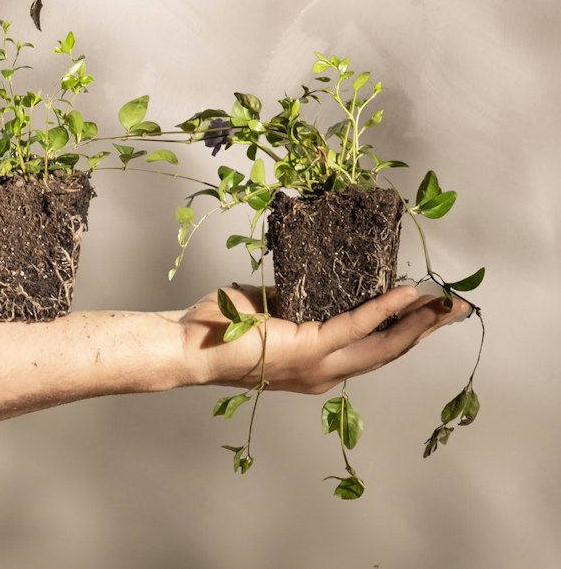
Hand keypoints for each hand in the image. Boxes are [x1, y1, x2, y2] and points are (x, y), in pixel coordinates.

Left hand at [180, 283, 469, 393]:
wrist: (188, 346)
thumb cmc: (218, 327)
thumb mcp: (269, 306)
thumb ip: (297, 298)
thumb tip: (315, 273)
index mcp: (317, 364)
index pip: (370, 347)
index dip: (402, 329)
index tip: (427, 308)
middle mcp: (325, 371)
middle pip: (388, 351)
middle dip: (425, 329)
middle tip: (455, 307)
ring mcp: (319, 365)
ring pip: (381, 344)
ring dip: (416, 322)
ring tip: (444, 304)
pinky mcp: (309, 349)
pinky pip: (355, 326)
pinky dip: (382, 309)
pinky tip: (405, 295)